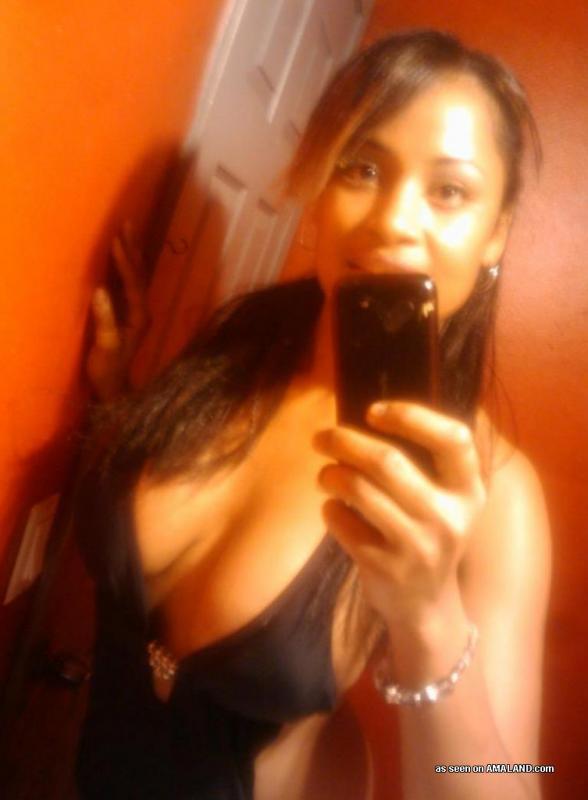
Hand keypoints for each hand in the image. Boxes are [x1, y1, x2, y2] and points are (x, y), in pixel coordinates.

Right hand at [86, 222, 148, 400]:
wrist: (113, 388)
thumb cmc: (107, 369)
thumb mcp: (105, 345)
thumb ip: (105, 319)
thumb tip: (100, 290)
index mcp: (139, 316)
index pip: (133, 282)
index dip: (125, 261)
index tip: (116, 240)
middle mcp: (143, 312)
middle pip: (140, 274)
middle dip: (133, 249)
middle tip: (128, 223)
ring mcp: (138, 313)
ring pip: (137, 277)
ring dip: (132, 254)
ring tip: (127, 232)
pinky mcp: (130, 315)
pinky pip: (131, 284)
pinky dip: (127, 267)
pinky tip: (122, 258)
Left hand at [314, 401, 486, 640]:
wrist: (426, 605)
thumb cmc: (428, 534)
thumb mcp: (446, 499)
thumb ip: (424, 460)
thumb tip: (368, 413)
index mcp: (469, 491)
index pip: (453, 439)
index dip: (412, 416)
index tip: (373, 411)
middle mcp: (449, 518)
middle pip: (388, 461)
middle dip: (345, 441)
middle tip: (322, 437)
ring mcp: (418, 546)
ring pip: (359, 489)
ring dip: (331, 474)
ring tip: (326, 474)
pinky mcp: (386, 567)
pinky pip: (343, 522)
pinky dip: (330, 509)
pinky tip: (332, 508)